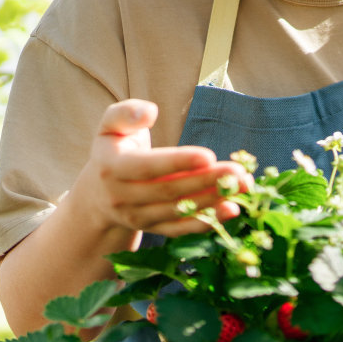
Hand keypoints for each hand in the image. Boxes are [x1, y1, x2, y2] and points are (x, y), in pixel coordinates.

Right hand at [73, 99, 250, 238]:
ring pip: (179, 211)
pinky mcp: (153, 230)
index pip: (148, 167)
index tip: (208, 155)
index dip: (178, 162)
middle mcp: (123, 198)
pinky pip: (181, 229)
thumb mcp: (109, 126)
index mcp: (112, 169)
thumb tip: (150, 111)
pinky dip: (207, 222)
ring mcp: (138, 218)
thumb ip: (125, 113)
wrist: (98, 195)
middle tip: (238, 171)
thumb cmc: (114, 150)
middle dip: (206, 181)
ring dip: (214, 200)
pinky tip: (233, 209)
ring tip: (244, 185)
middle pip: (169, 190)